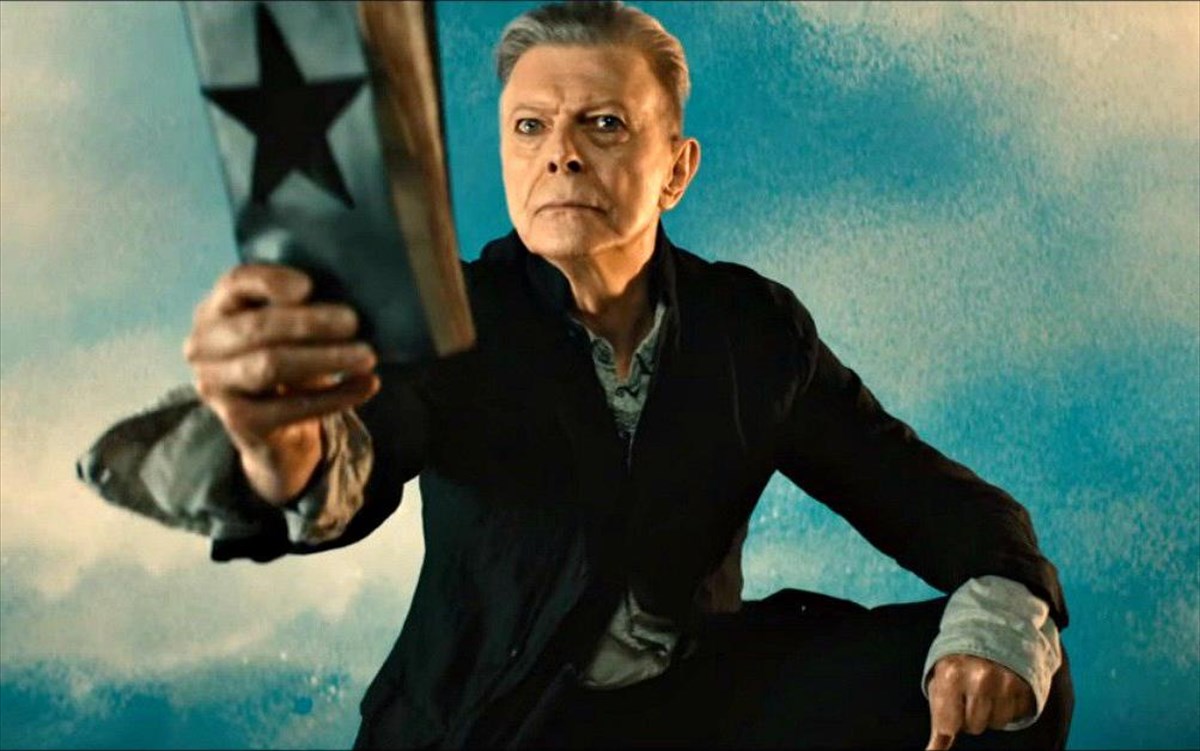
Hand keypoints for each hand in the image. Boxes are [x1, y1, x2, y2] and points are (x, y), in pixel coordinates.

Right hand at [183, 263, 379, 502]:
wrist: (278, 431)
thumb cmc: (289, 362)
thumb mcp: (291, 329)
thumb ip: (303, 308)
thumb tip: (350, 297)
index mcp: (216, 309)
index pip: (235, 282)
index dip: (271, 281)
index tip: (309, 286)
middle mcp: (203, 346)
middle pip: (257, 326)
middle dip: (310, 322)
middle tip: (354, 322)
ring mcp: (215, 386)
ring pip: (271, 365)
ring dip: (325, 357)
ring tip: (367, 356)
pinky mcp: (239, 421)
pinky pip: (292, 406)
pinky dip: (336, 395)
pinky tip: (368, 384)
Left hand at [926, 654, 1034, 749]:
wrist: (992, 631)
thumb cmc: (960, 661)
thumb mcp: (941, 680)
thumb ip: (938, 716)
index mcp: (950, 675)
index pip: (947, 725)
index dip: (947, 727)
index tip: (942, 729)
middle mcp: (978, 679)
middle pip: (973, 728)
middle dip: (969, 716)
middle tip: (969, 694)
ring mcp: (1004, 683)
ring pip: (994, 724)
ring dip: (989, 713)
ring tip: (986, 690)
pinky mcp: (1024, 688)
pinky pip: (1013, 716)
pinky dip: (1006, 708)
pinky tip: (1001, 690)